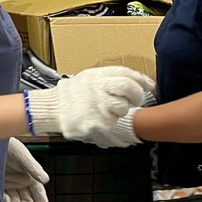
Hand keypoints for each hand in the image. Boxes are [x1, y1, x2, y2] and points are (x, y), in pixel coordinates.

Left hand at [4, 138, 49, 201]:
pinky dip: (5, 201)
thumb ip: (33, 168)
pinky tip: (5, 200)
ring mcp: (8, 185)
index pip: (38, 192)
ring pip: (16, 201)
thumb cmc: (8, 146)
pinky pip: (3, 197)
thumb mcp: (22, 156)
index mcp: (30, 175)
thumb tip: (45, 179)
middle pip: (27, 199)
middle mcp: (20, 182)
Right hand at [28, 66, 153, 143]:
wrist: (52, 109)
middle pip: (129, 88)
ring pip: (123, 108)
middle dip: (137, 96)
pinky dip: (114, 128)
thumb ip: (113, 78)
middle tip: (135, 101)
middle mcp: (98, 88)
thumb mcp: (90, 78)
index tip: (149, 86)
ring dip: (120, 112)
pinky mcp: (97, 124)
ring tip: (109, 113)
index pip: (126, 73)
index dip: (141, 80)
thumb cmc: (73, 95)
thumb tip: (146, 82)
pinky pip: (115, 126)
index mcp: (97, 75)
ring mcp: (98, 106)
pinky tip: (105, 125)